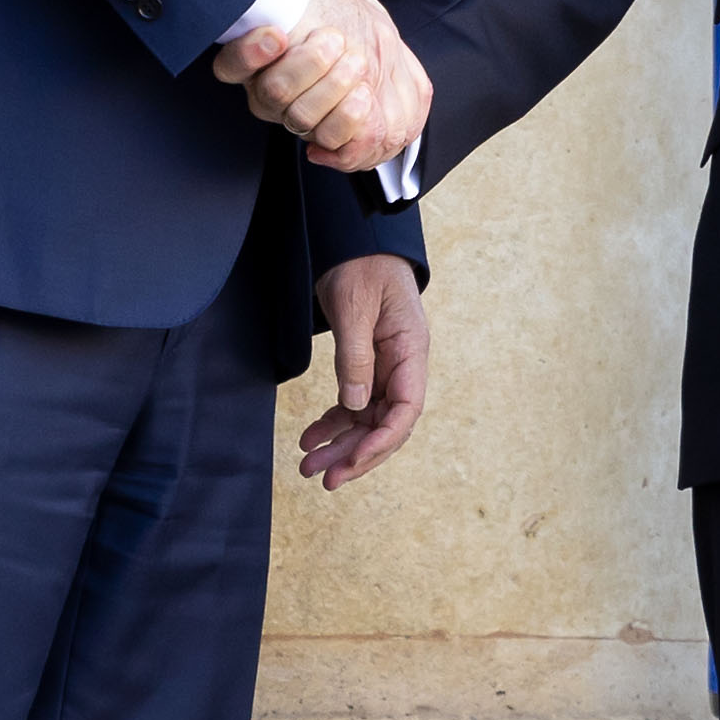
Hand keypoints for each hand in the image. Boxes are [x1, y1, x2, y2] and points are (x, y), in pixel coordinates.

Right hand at [216, 0, 429, 173]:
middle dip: (306, 65)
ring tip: (357, 63)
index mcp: (257, 57)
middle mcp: (269, 93)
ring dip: (332, 89)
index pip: (231, 65)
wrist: (379, 56)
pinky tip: (363, 97)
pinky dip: (348, 122)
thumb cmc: (342, 21)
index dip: (248, 53)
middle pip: (272, 92)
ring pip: (300, 118)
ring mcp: (296, 118)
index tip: (278, 34)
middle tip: (335, 40)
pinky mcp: (326, 139)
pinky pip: (330, 142)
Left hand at [301, 255, 432, 488]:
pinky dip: (333, 423)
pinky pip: (353, 404)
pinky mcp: (366, 366)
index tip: (354, 459)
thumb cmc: (362, 265)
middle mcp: (403, 365)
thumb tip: (354, 406)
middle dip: (356, 453)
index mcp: (410, 351)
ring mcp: (385, 368)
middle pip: (386, 424)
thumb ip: (355, 357)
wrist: (356, 241)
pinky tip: (310, 438)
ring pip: (367, 420)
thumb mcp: (354, 307)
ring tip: (308, 465)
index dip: (382, 440)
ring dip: (340, 445)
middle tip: (324, 478)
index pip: (406, 409)